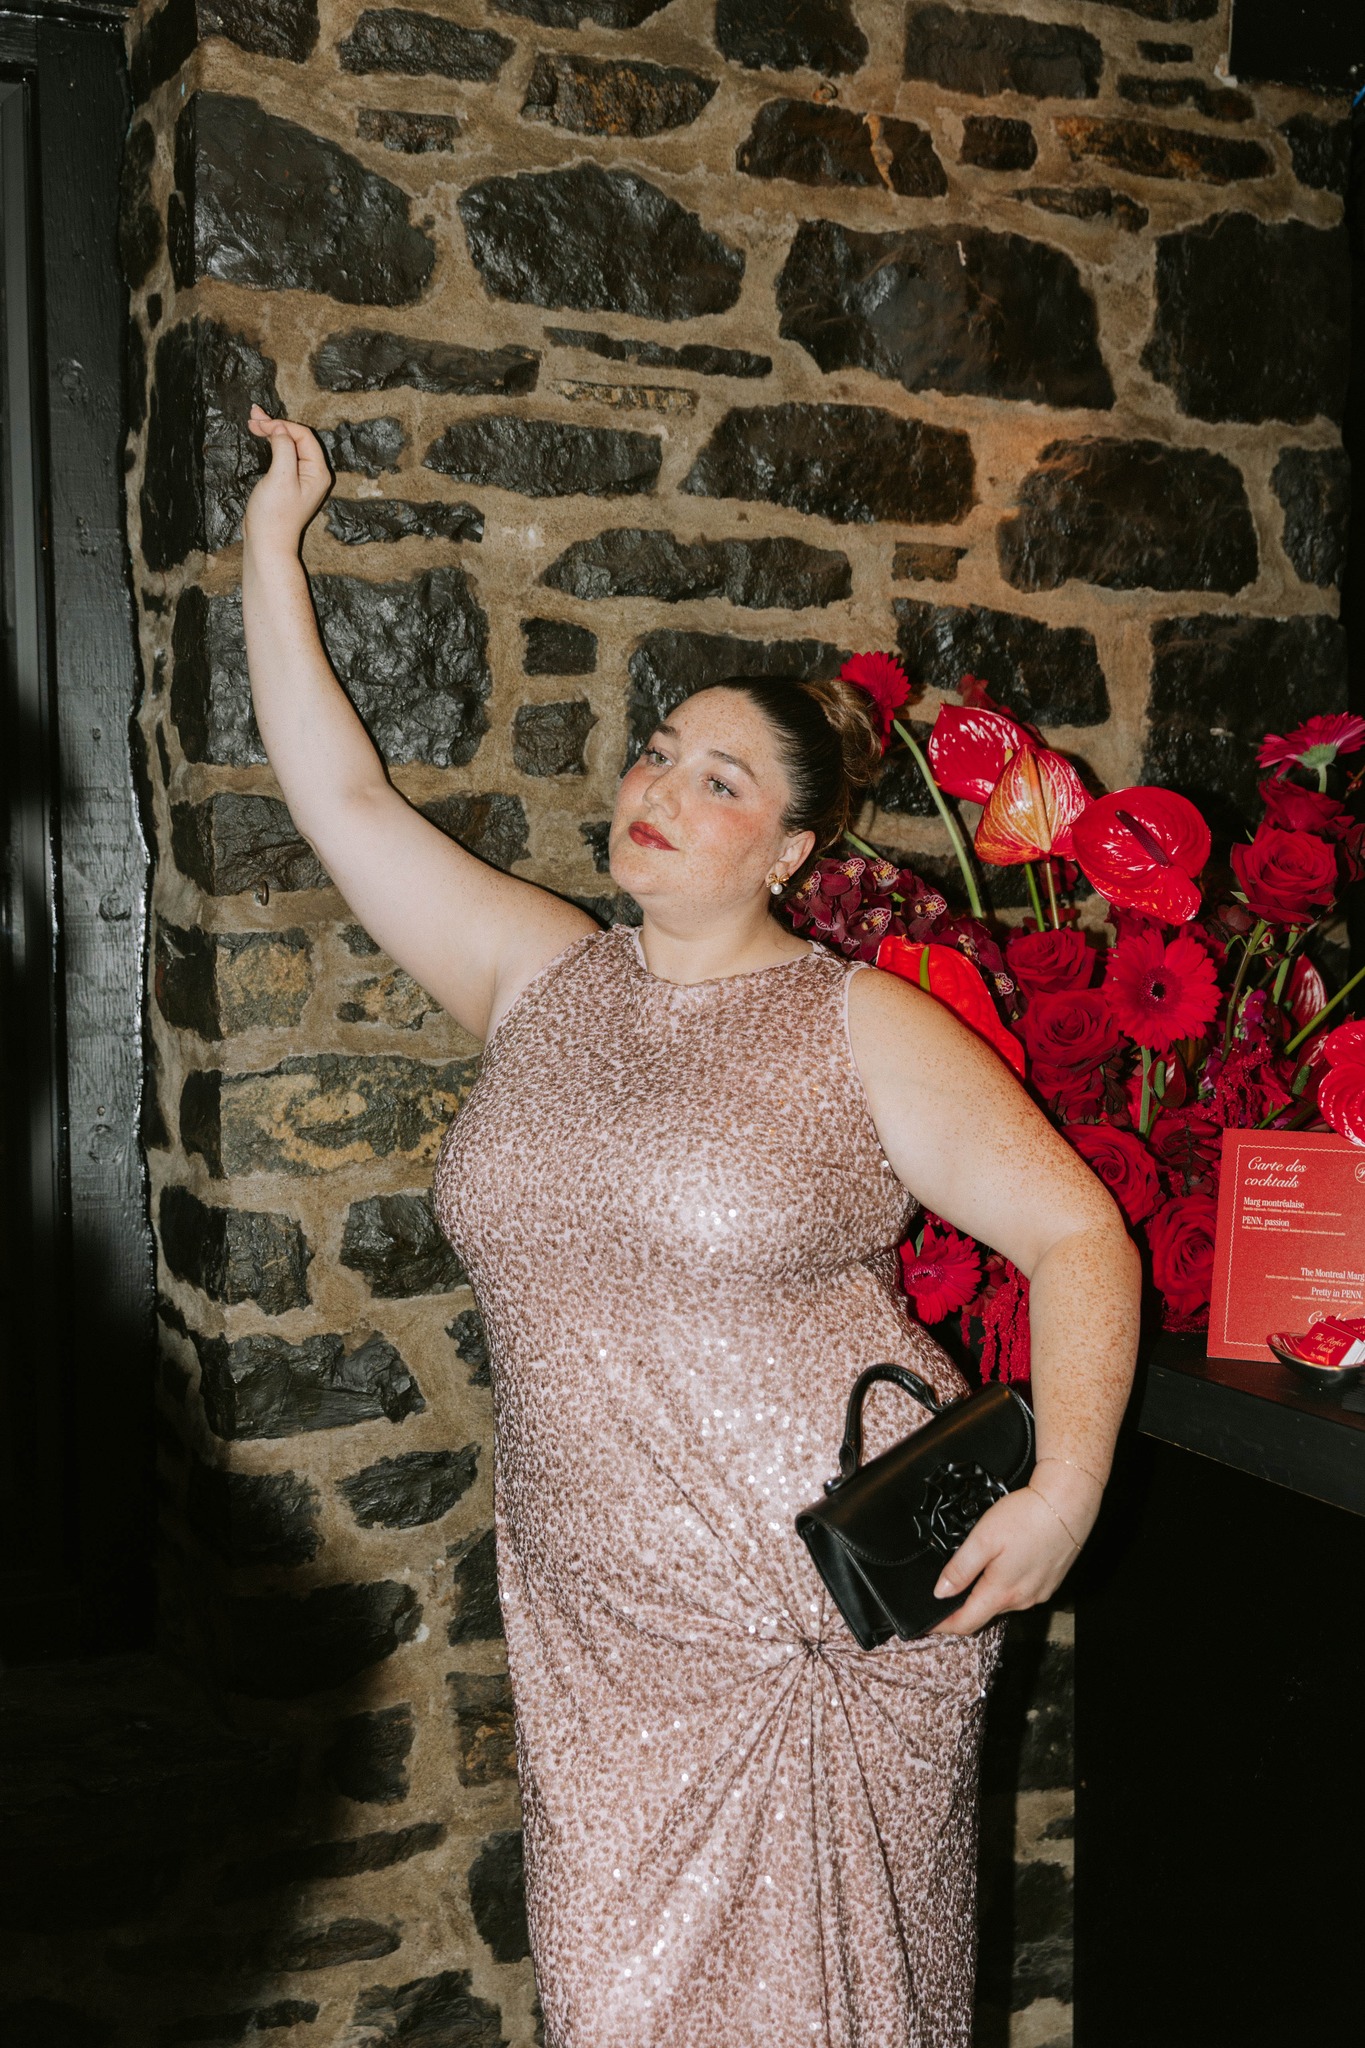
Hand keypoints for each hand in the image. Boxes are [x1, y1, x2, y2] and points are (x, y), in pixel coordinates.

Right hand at [243, 406, 331, 552]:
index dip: (282, 425)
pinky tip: (260, 436)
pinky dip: (270, 443)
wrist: (266, 543)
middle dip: (275, 425)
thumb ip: (283, 448)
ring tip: (252, 421)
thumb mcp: (281, 477)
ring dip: (271, 432)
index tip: (260, 423)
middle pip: (296, 438)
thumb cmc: (274, 515)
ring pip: (287, 445)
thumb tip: (280, 428)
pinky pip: (282, 456)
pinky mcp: (287, 483)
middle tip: (253, 415)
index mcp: (317, 471)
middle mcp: (312, 473)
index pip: (303, 436)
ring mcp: (300, 478)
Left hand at [929, 1468, 1100, 1635]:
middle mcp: (1022, 1600)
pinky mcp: (1050, 1582)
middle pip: (985, 1612)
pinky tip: (1004, 1564)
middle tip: (945, 1596)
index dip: (943, 1626)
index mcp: (1002, 1593)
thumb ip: (960, 1569)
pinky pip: (1021, 1591)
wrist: (1068, 1504)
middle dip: (963, 1608)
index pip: (966, 1623)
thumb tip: (940, 1593)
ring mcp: (1039, 1593)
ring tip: (973, 1575)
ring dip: (986, 1594)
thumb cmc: (1027, 1517)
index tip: (927, 1624)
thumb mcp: (983, 1539)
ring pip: (1004, 1601)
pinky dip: (1006, 1584)